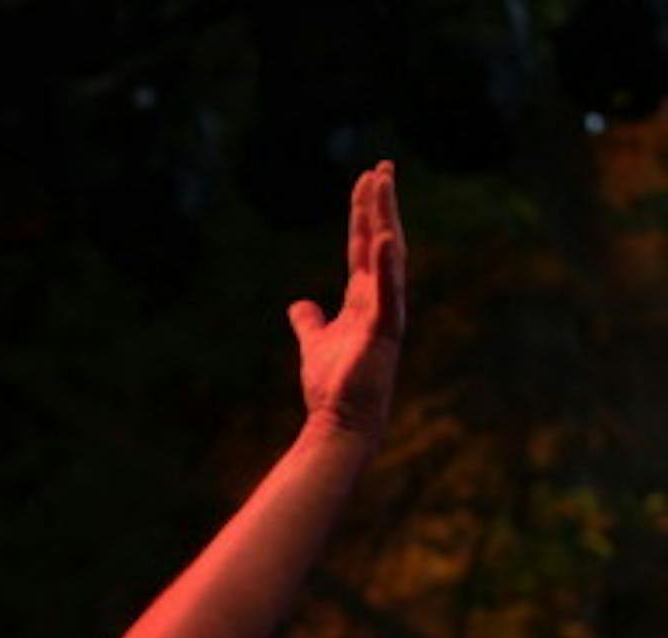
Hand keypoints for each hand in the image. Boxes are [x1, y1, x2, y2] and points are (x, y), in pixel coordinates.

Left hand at [290, 161, 405, 439]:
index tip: (367, 180)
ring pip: (389, 257)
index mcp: (362, 299)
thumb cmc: (334, 385)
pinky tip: (385, 238)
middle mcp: (378, 299)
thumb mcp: (314, 342)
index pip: (363, 247)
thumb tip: (299, 304)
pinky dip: (386, 266)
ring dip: (385, 220)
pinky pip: (387, 293)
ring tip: (383, 185)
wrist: (341, 421)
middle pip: (380, 241)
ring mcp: (384, 313)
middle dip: (380, 204)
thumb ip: (309, 321)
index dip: (364, 213)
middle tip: (381, 166)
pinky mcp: (382, 331)